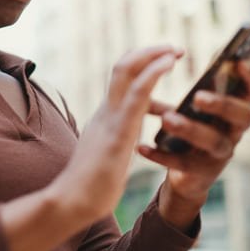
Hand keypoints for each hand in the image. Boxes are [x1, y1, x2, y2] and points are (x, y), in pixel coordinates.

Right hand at [47, 46, 182, 222]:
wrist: (74, 201)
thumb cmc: (91, 185)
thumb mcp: (108, 154)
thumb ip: (118, 140)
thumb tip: (127, 138)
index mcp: (106, 117)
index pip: (121, 82)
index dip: (143, 67)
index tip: (165, 64)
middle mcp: (106, 111)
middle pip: (122, 67)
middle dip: (148, 52)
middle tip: (173, 48)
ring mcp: (110, 117)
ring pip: (127, 72)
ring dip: (152, 55)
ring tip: (175, 50)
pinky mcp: (118, 130)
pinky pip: (137, 93)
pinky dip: (153, 72)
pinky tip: (168, 63)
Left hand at [139, 61, 249, 229]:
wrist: (186, 175)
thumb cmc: (193, 131)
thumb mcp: (197, 109)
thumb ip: (193, 88)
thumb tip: (173, 56)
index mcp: (234, 111)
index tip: (238, 62)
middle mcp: (234, 132)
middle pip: (243, 116)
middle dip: (223, 104)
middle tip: (198, 96)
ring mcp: (221, 154)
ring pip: (214, 142)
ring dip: (191, 129)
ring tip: (167, 119)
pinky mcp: (202, 173)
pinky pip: (183, 164)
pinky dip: (161, 156)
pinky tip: (142, 147)